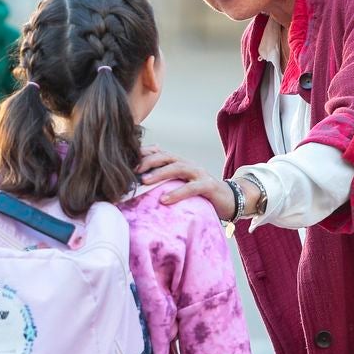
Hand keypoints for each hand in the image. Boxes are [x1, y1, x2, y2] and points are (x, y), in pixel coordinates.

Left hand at [138, 146, 254, 220]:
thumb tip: (138, 182)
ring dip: (160, 173)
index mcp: (179, 163)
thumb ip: (163, 181)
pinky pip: (192, 187)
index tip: (124, 160)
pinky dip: (177, 192)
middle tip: (131, 170)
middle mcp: (188, 164)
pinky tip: (164, 199)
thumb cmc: (199, 195)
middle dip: (147, 161)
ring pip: (178, 167)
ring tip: (144, 182)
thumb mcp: (179, 186)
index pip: (159, 153)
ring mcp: (199, 173)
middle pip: (166, 156)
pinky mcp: (208, 185)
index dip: (143, 154)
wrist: (229, 200)